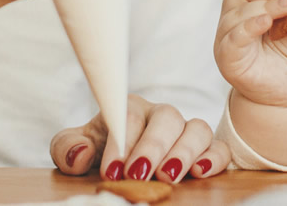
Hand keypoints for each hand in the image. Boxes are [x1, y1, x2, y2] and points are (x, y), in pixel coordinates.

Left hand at [50, 95, 228, 182]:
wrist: (121, 164)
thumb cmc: (102, 152)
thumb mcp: (78, 148)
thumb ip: (67, 146)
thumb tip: (80, 153)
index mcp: (130, 109)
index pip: (130, 116)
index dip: (122, 142)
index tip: (112, 170)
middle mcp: (161, 115)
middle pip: (166, 117)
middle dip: (153, 146)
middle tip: (139, 174)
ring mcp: (185, 131)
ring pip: (196, 128)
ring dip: (184, 152)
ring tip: (168, 176)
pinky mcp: (206, 150)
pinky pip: (219, 147)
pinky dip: (214, 158)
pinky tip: (201, 172)